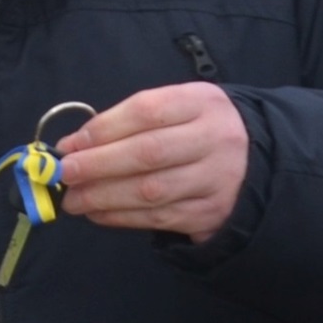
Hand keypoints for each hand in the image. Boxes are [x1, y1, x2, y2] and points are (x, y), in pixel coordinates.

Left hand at [53, 83, 248, 242]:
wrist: (257, 163)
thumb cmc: (198, 130)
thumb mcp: (176, 108)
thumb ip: (128, 121)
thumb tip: (74, 145)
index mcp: (202, 103)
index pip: (147, 111)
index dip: (103, 129)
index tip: (71, 144)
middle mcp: (215, 140)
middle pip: (148, 153)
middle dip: (98, 165)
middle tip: (65, 173)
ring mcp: (216, 179)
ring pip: (151, 191)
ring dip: (103, 196)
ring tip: (73, 199)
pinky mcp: (211, 213)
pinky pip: (159, 218)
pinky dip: (121, 217)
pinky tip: (98, 213)